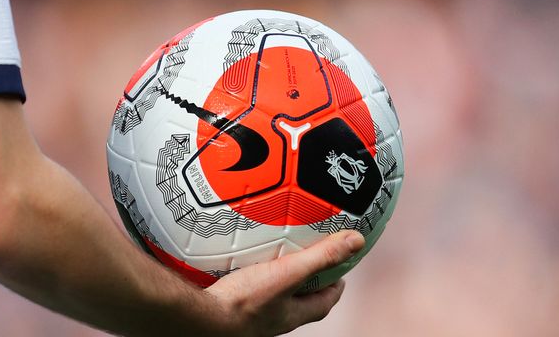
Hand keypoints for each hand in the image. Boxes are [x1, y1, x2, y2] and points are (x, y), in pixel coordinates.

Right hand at [204, 230, 364, 336]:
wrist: (201, 318)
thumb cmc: (244, 302)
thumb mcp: (288, 274)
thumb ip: (321, 257)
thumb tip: (357, 241)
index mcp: (294, 314)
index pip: (325, 301)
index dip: (336, 284)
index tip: (340, 266)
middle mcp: (276, 317)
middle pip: (301, 297)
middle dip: (307, 276)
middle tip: (308, 252)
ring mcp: (254, 313)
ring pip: (274, 291)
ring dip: (278, 272)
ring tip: (276, 250)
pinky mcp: (232, 304)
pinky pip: (249, 285)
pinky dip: (252, 271)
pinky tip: (243, 256)